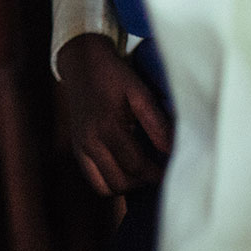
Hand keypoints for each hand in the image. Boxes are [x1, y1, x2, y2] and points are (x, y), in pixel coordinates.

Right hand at [56, 33, 171, 194]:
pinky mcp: (77, 148)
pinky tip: (126, 168)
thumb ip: (156, 123)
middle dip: (142, 182)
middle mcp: (89, 141)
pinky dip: (111, 180)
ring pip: (105, 187)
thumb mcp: (139, 92)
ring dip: (126, 184)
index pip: (136, 167)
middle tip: (159, 171)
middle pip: (120, 182)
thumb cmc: (114, 76)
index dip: (158, 174)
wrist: (81, 63)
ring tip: (142, 171)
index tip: (173, 170)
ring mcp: (80, 146)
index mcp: (106, 127)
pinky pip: (94, 179)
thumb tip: (172, 151)